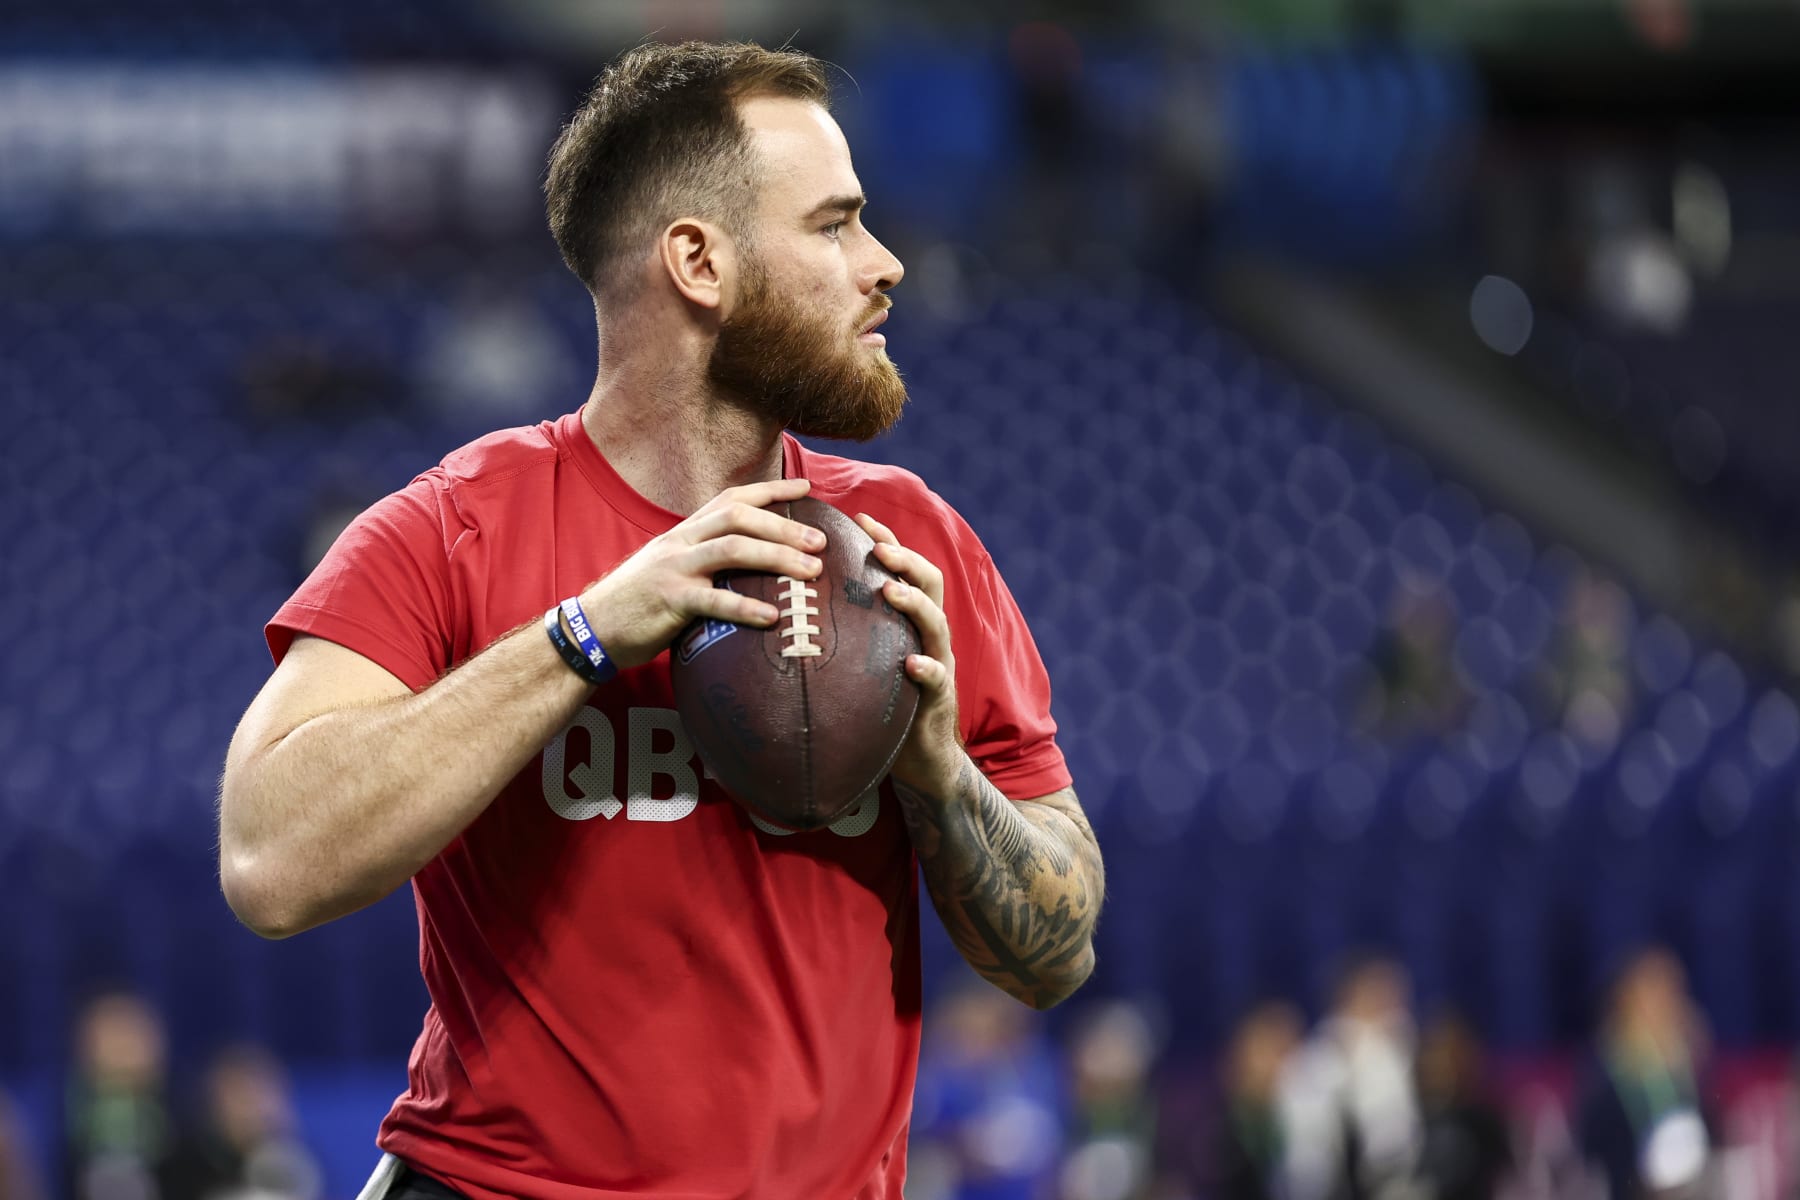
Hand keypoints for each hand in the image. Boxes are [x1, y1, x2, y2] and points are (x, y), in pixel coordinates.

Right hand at [582, 478, 824, 669]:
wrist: (592, 627)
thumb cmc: (640, 601)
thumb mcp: (672, 568)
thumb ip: (706, 561)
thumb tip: (752, 567)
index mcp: (685, 532)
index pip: (732, 498)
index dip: (771, 489)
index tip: (806, 487)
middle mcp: (681, 541)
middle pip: (739, 517)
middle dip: (784, 524)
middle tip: (821, 540)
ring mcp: (675, 569)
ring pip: (732, 549)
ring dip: (777, 556)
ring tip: (811, 572)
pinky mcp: (670, 600)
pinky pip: (714, 601)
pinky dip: (746, 608)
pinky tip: (772, 618)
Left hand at [854, 512, 962, 791]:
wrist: (921, 759)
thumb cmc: (883, 703)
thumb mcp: (864, 660)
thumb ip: (847, 632)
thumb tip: (793, 607)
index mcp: (911, 621)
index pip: (905, 568)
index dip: (888, 540)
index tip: (859, 518)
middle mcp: (929, 635)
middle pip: (930, 582)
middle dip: (905, 559)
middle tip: (877, 547)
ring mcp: (939, 663)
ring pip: (937, 623)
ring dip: (914, 603)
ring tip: (890, 591)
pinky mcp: (939, 699)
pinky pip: (938, 679)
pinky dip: (927, 668)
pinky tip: (911, 664)